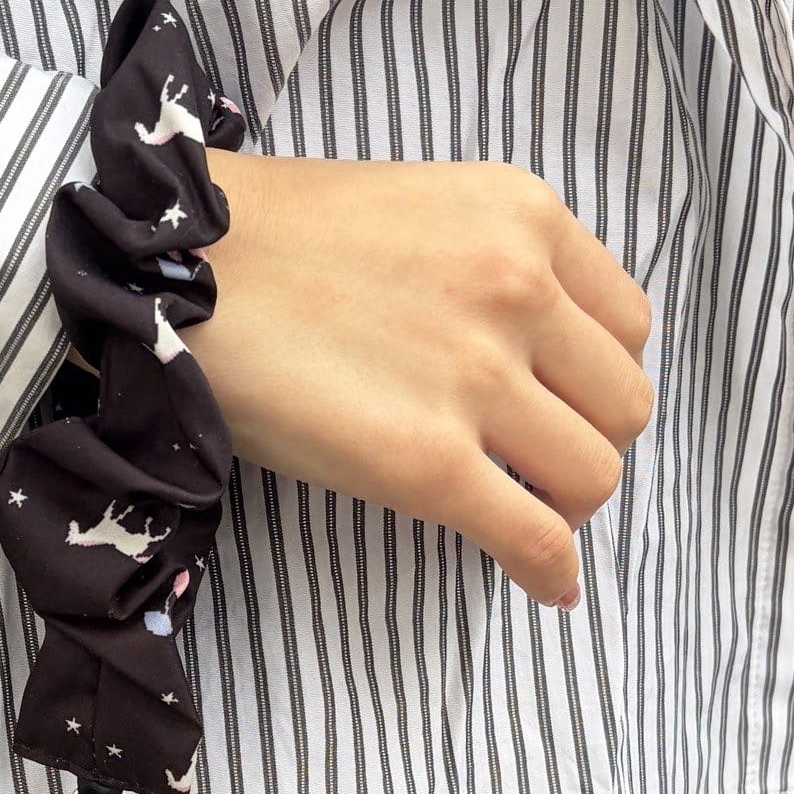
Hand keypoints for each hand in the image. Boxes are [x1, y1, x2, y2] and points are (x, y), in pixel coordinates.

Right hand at [81, 151, 651, 610]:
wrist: (165, 265)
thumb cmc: (263, 237)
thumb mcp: (415, 208)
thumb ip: (488, 264)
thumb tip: (524, 355)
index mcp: (521, 215)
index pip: (627, 322)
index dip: (595, 372)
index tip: (558, 399)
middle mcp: (519, 288)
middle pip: (623, 402)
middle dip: (589, 440)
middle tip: (535, 461)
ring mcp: (477, 376)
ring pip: (596, 474)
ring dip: (567, 505)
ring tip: (522, 512)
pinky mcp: (427, 461)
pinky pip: (534, 539)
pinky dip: (551, 573)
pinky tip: (543, 586)